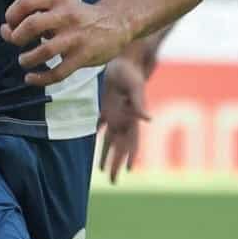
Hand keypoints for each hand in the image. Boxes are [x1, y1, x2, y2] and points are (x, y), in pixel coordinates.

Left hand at [1, 0, 133, 87]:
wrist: (117, 23)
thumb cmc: (79, 17)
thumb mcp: (59, 7)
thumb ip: (34, 16)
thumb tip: (5, 30)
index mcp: (57, 0)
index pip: (25, 2)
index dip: (11, 15)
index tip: (9, 25)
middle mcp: (66, 16)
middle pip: (31, 25)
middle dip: (16, 37)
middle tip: (16, 43)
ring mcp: (75, 37)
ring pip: (44, 51)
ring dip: (27, 59)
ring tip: (24, 60)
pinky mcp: (83, 56)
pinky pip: (58, 72)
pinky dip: (40, 78)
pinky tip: (31, 78)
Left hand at [97, 57, 149, 183]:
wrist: (121, 58)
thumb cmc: (130, 71)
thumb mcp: (135, 86)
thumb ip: (139, 103)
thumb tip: (149, 119)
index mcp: (131, 117)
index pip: (132, 142)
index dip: (131, 157)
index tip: (129, 171)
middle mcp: (122, 118)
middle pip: (120, 146)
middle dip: (116, 162)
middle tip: (112, 180)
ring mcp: (112, 113)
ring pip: (109, 139)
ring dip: (105, 153)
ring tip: (100, 170)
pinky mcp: (103, 105)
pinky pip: (97, 124)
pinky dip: (93, 135)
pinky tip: (88, 144)